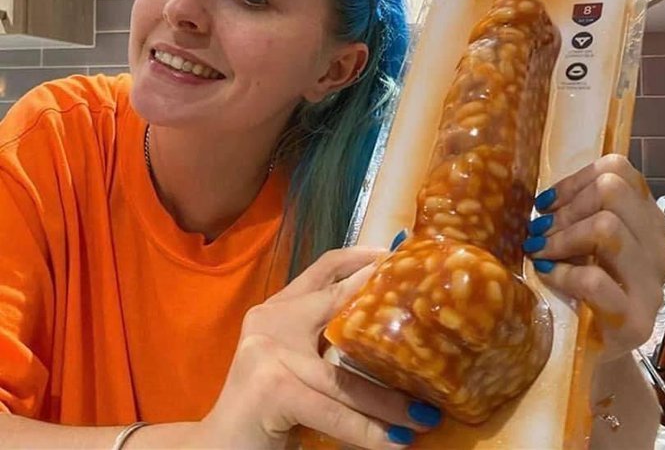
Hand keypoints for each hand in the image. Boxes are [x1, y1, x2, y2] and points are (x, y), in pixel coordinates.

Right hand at [199, 247, 441, 449]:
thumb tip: (384, 339)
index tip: (396, 255)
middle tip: (425, 310)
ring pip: (344, 375)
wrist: (218, 448)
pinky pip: (333, 411)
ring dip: (389, 400)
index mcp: (278, 307)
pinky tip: (394, 443)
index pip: (323, 268)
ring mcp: (269, 351)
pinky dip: (367, 432)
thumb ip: (323, 341)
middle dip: (381, 300)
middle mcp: (271, 319)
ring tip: (425, 413)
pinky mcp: (272, 387)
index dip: (361, 258)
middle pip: (336, 300)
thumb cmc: (265, 405)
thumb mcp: (295, 361)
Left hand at [523, 153, 664, 360]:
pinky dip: (563, 273)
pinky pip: (595, 278)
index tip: (546, 203)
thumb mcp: (577, 238)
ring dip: (562, 238)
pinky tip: (549, 274)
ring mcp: (652, 285)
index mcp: (645, 220)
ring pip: (608, 228)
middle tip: (539, 231)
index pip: (618, 170)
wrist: (588, 346)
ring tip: (540, 251)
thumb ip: (572, 211)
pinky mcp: (636, 321)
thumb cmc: (576, 284)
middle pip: (613, 191)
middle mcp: (657, 246)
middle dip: (565, 210)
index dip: (574, 181)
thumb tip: (540, 199)